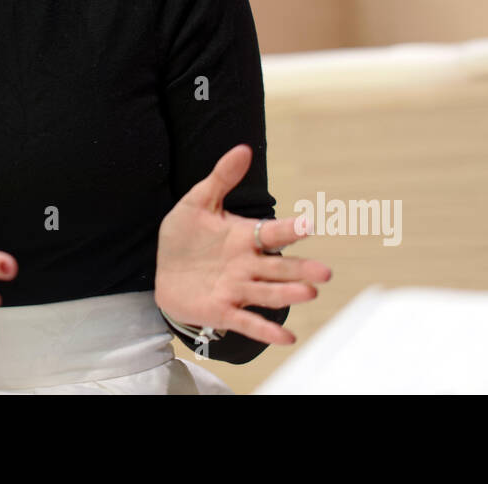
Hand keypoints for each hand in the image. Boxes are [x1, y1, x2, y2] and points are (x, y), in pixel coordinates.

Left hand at [155, 143, 330, 344]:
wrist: (163, 271)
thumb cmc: (186, 237)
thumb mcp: (198, 203)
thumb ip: (221, 178)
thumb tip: (242, 149)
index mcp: (246, 237)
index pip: (272, 232)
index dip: (289, 229)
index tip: (308, 224)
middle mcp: (248, 265)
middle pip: (279, 267)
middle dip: (300, 269)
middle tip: (324, 272)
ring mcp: (238, 289)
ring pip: (267, 293)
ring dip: (287, 295)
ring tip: (308, 294)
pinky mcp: (224, 311)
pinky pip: (247, 321)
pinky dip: (266, 331)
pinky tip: (286, 338)